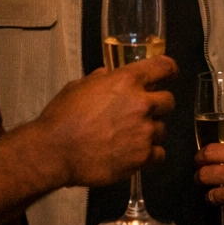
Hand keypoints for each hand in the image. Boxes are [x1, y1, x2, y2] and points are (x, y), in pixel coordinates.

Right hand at [33, 56, 175, 186]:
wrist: (54, 151)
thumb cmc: (61, 116)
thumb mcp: (77, 87)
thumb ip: (99, 80)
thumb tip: (106, 75)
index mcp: (127, 81)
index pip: (163, 67)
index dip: (169, 70)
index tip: (169, 74)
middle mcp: (142, 103)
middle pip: (168, 102)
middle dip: (157, 107)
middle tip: (139, 115)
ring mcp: (145, 131)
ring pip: (161, 130)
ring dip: (149, 133)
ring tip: (127, 140)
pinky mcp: (143, 157)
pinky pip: (159, 154)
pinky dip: (149, 156)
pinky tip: (133, 155)